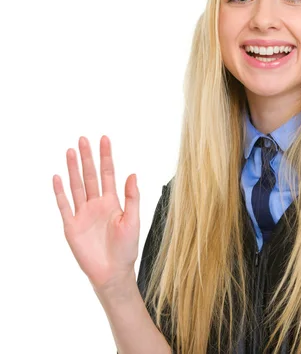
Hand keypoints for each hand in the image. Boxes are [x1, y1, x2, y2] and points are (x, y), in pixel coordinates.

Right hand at [52, 135, 139, 291]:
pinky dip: (60, 192)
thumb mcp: (133, 220)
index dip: (106, 156)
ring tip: (70, 151)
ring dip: (73, 169)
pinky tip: (57, 177)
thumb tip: (132, 174)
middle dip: (87, 157)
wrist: (113, 272)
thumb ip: (132, 197)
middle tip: (83, 139)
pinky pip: (64, 206)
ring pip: (77, 186)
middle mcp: (96, 204)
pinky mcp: (71, 226)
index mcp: (113, 201)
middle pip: (90, 176)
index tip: (104, 139)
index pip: (108, 173)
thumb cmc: (126, 248)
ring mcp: (83, 214)